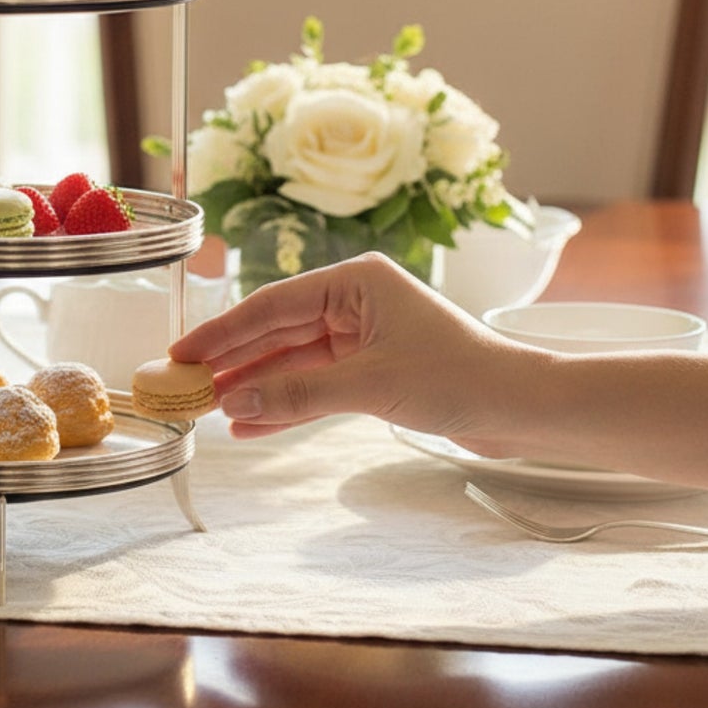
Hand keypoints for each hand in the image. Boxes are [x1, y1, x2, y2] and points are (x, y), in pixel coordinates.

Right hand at [169, 252, 540, 454]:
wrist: (523, 409)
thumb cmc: (462, 378)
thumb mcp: (371, 385)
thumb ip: (298, 394)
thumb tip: (233, 403)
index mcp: (355, 282)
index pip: (272, 305)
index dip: (224, 331)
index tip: (183, 351)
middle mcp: (355, 302)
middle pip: (277, 333)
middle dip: (234, 362)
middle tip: (186, 385)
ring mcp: (362, 338)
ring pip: (293, 363)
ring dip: (255, 388)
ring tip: (209, 411)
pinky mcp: (373, 371)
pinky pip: (316, 386)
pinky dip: (286, 406)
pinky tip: (251, 425)